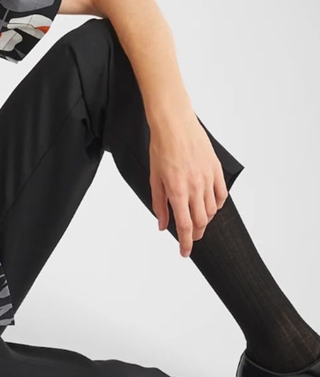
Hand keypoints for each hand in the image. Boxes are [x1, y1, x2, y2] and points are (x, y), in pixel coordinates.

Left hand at [148, 110, 227, 256]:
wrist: (174, 124)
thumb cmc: (161, 148)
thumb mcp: (154, 178)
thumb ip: (159, 203)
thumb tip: (162, 224)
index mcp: (177, 191)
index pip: (184, 226)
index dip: (185, 243)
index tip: (184, 252)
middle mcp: (195, 187)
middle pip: (200, 222)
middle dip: (195, 235)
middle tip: (190, 238)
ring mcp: (208, 178)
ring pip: (211, 211)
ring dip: (204, 221)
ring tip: (196, 221)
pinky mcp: (216, 170)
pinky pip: (221, 195)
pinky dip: (216, 205)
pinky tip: (209, 206)